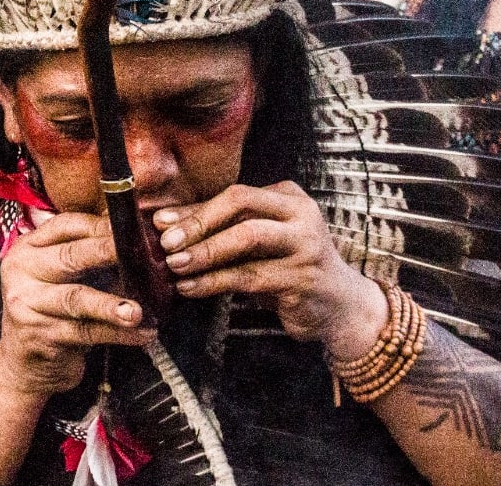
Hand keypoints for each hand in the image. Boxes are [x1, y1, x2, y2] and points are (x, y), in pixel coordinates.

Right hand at [0, 213, 156, 398]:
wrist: (23, 365)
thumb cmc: (53, 310)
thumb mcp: (61, 275)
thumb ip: (89, 255)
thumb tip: (138, 240)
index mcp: (28, 248)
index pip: (65, 226)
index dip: (99, 225)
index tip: (130, 226)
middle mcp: (22, 272)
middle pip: (70, 256)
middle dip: (106, 252)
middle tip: (136, 252)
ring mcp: (27, 305)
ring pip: (77, 299)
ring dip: (111, 305)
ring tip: (137, 310)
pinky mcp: (39, 337)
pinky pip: (85, 332)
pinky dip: (116, 333)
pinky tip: (140, 332)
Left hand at [153, 182, 387, 357]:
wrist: (340, 305)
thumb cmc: (289, 267)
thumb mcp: (259, 241)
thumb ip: (222, 229)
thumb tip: (166, 224)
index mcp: (288, 196)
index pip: (236, 194)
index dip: (196, 209)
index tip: (160, 222)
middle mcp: (301, 213)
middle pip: (242, 204)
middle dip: (200, 222)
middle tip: (167, 242)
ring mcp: (305, 244)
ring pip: (247, 238)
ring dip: (205, 252)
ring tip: (175, 266)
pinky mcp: (303, 278)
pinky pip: (250, 276)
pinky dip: (215, 282)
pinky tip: (191, 288)